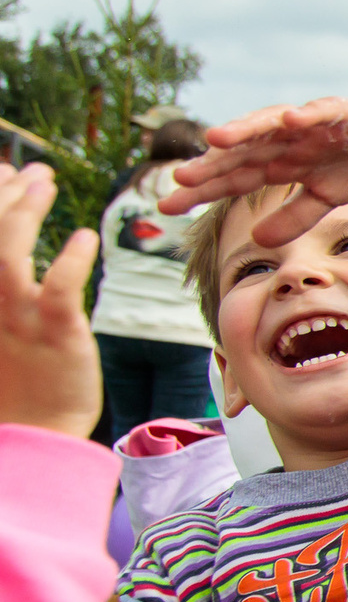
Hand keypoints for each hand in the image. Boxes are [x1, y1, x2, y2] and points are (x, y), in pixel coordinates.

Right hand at [0, 164, 101, 437]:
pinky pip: (58, 294)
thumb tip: (10, 225)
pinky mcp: (54, 337)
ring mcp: (16, 322)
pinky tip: (84, 237)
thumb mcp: (5, 321)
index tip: (6, 169)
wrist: (36, 432)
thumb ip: (6, 274)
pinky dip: (69, 263)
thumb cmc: (23, 376)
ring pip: (7, 259)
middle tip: (32, 170)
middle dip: (3, 197)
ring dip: (24, 215)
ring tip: (45, 182)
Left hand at [161, 89, 347, 247]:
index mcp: (277, 162)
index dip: (201, 190)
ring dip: (245, 130)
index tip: (166, 207)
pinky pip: (321, 112)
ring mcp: (309, 123)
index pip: (232, 177)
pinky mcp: (341, 111)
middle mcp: (283, 140)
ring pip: (270, 125)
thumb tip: (259, 241)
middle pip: (241, 152)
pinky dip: (307, 115)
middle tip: (178, 178)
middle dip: (211, 164)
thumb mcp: (324, 198)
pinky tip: (289, 119)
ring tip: (217, 139)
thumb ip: (293, 218)